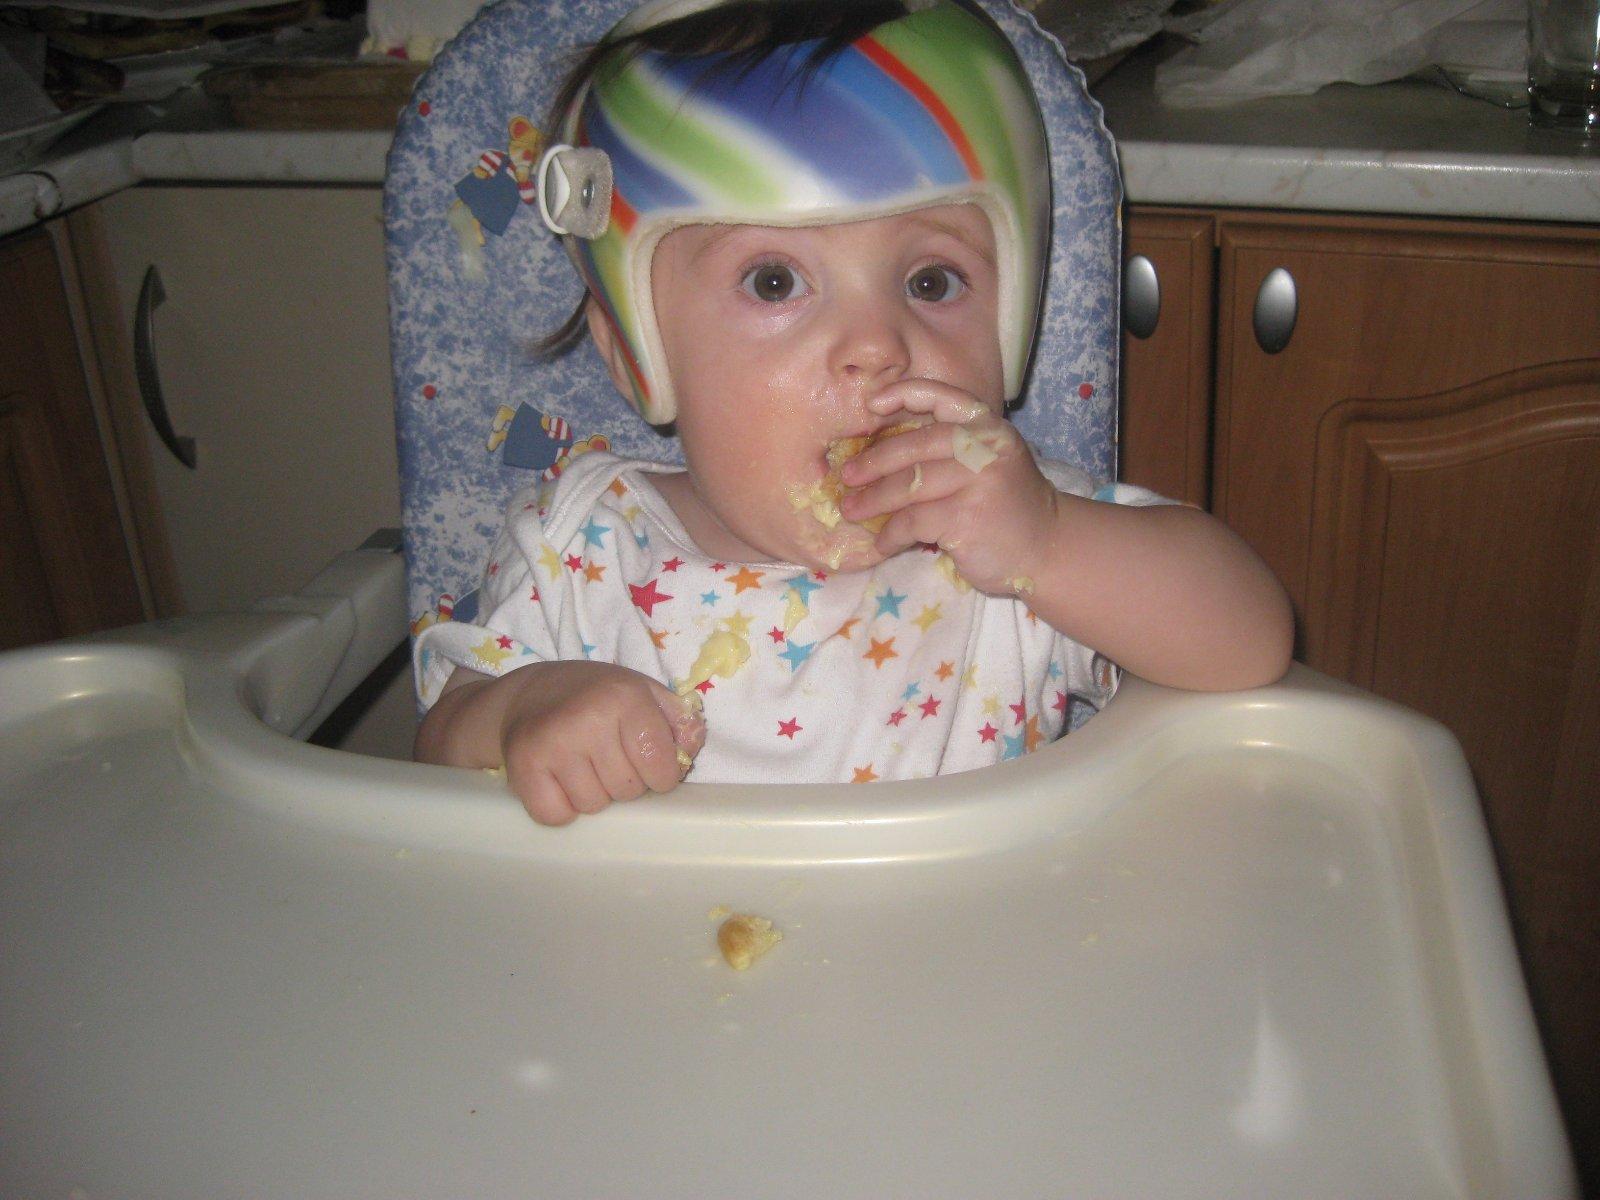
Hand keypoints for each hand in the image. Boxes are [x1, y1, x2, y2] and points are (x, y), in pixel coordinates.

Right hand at [419, 660, 705, 825]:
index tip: (648, 763)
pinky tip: (560, 781)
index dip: (661, 775)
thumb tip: (691, 751)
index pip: (663, 767)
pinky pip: (555, 816)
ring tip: (583, 766)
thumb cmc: (597, 697)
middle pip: (629, 790)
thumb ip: (679, 721)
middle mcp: (588, 719)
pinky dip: (561, 808)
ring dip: (594, 795)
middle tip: (609, 759)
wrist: (528, 694)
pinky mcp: (523, 767)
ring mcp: (552, 744)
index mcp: (625, 697)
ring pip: (594, 806)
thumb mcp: (645, 693)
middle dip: (626, 783)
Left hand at [838, 380, 1059, 594]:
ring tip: (852, 510)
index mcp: (987, 427)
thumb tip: (881, 452)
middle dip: (874, 462)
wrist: (1047, 549)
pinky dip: (891, 534)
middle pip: (916, 445)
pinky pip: (913, 522)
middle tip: (847, 477)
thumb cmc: (1006, 507)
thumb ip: (950, 450)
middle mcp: (984, 447)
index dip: (905, 394)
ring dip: (873, 500)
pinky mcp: (966, 518)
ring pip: (909, 485)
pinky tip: (882, 542)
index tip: (872, 404)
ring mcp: (977, 481)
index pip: (942, 396)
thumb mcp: (988, 463)